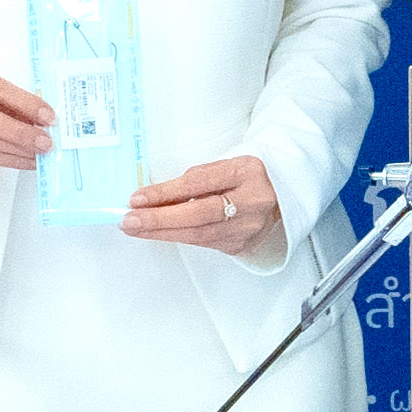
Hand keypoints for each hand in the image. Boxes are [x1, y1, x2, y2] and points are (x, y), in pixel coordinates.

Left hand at [120, 154, 282, 257]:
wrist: (281, 196)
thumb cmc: (246, 177)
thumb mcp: (225, 166)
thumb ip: (196, 179)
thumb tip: (156, 197)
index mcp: (247, 173)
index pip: (200, 184)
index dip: (167, 193)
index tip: (138, 198)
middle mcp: (251, 203)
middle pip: (199, 215)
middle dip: (160, 219)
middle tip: (130, 221)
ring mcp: (248, 228)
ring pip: (198, 234)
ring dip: (162, 232)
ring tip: (136, 229)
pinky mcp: (241, 245)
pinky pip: (204, 243)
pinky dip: (178, 237)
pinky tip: (158, 234)